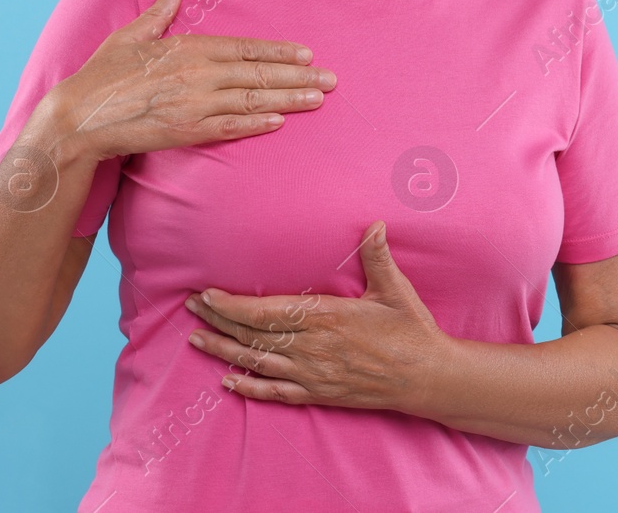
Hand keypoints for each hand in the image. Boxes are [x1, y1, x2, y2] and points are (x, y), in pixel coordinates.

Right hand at [41, 0, 336, 161]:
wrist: (78, 118)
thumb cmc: (101, 75)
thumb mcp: (130, 35)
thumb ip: (159, 13)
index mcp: (187, 48)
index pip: (245, 47)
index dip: (279, 51)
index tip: (307, 54)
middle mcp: (197, 75)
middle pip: (258, 74)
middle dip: (299, 77)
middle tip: (332, 79)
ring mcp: (194, 104)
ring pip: (252, 100)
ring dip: (289, 100)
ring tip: (318, 99)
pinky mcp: (186, 131)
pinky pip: (229, 127)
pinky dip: (256, 124)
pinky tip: (280, 122)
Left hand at [184, 220, 449, 413]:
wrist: (427, 377)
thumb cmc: (412, 330)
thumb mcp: (395, 289)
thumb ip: (378, 257)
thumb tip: (374, 224)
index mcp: (326, 317)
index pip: (267, 311)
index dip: (233, 304)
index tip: (207, 295)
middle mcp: (313, 347)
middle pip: (253, 335)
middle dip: (218, 321)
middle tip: (190, 309)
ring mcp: (313, 374)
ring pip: (257, 362)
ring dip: (223, 351)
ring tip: (196, 340)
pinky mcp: (320, 394)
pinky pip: (276, 392)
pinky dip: (250, 387)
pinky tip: (229, 382)